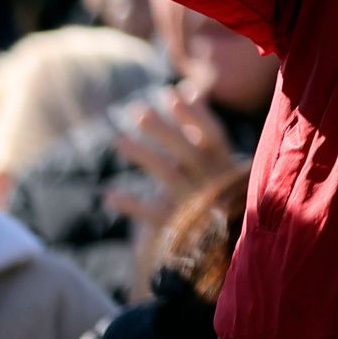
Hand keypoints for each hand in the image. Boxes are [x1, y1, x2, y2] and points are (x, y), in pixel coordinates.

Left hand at [102, 85, 246, 234]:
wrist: (223, 249)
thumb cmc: (216, 191)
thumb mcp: (215, 159)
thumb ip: (201, 128)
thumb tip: (187, 89)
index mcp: (228, 167)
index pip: (214, 135)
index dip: (193, 114)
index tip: (170, 93)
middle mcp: (216, 184)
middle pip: (188, 152)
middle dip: (163, 130)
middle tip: (137, 111)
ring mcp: (198, 206)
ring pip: (168, 176)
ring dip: (143, 156)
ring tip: (117, 140)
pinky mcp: (181, 229)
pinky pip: (152, 214)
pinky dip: (131, 204)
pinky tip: (109, 194)